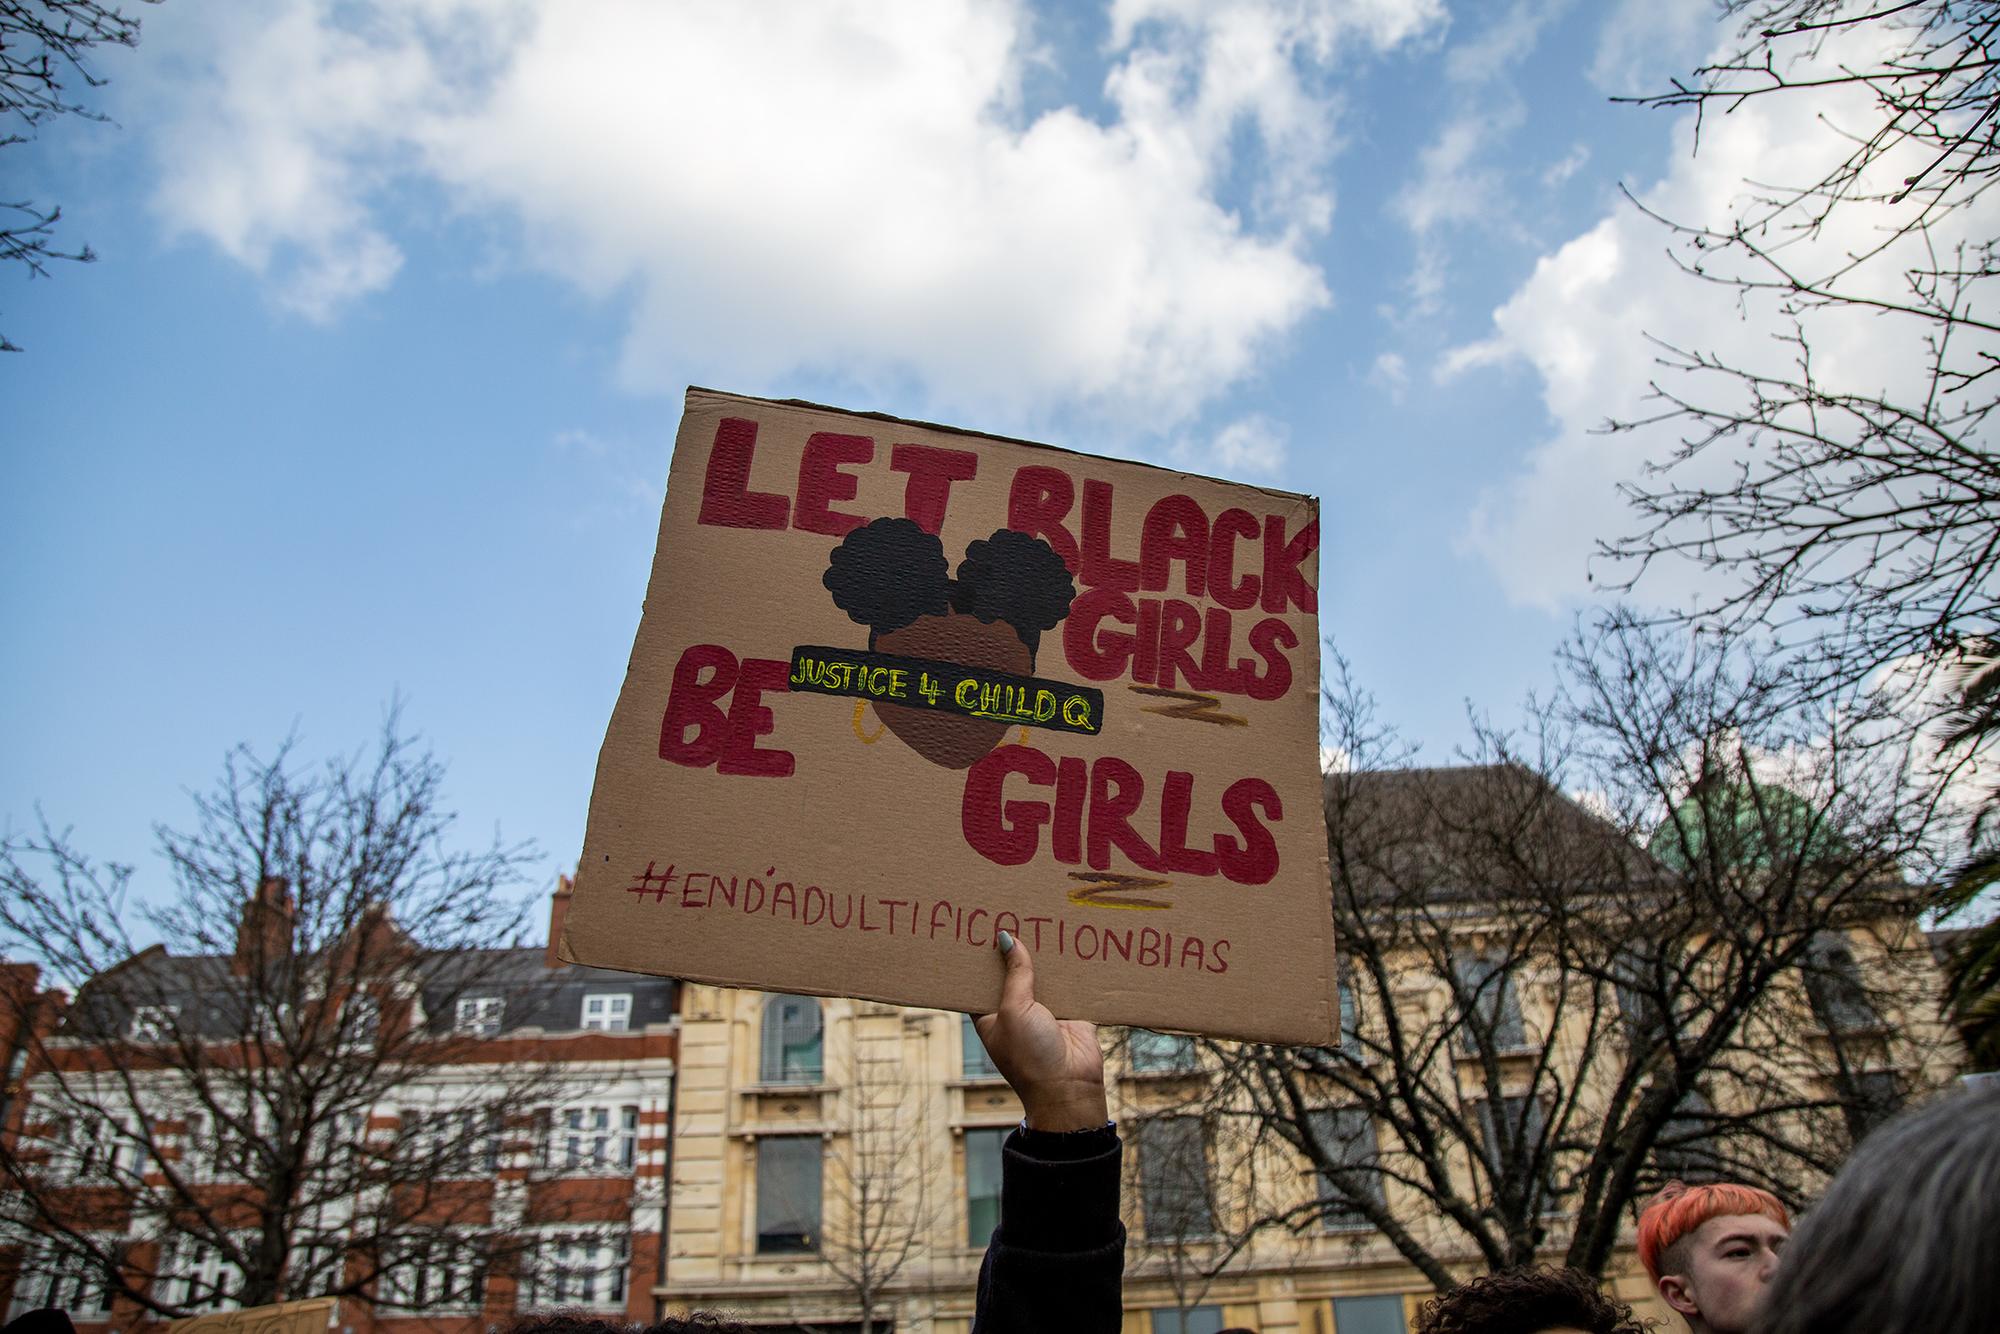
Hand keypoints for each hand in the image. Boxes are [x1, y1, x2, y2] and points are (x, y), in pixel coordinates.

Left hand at [974, 931, 1107, 1131]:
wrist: (1070, 1088)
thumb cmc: (1030, 1057)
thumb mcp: (1014, 1010)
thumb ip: (1015, 974)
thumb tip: (1007, 938)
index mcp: (990, 1014)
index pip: (980, 979)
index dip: (980, 956)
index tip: (978, 925)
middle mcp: (1015, 1011)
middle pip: (1013, 971)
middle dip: (1015, 947)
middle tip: (1013, 911)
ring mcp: (1044, 1010)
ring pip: (1043, 974)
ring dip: (1044, 954)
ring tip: (1042, 917)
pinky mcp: (1071, 1010)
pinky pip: (1070, 982)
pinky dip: (1071, 966)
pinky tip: (1072, 939)